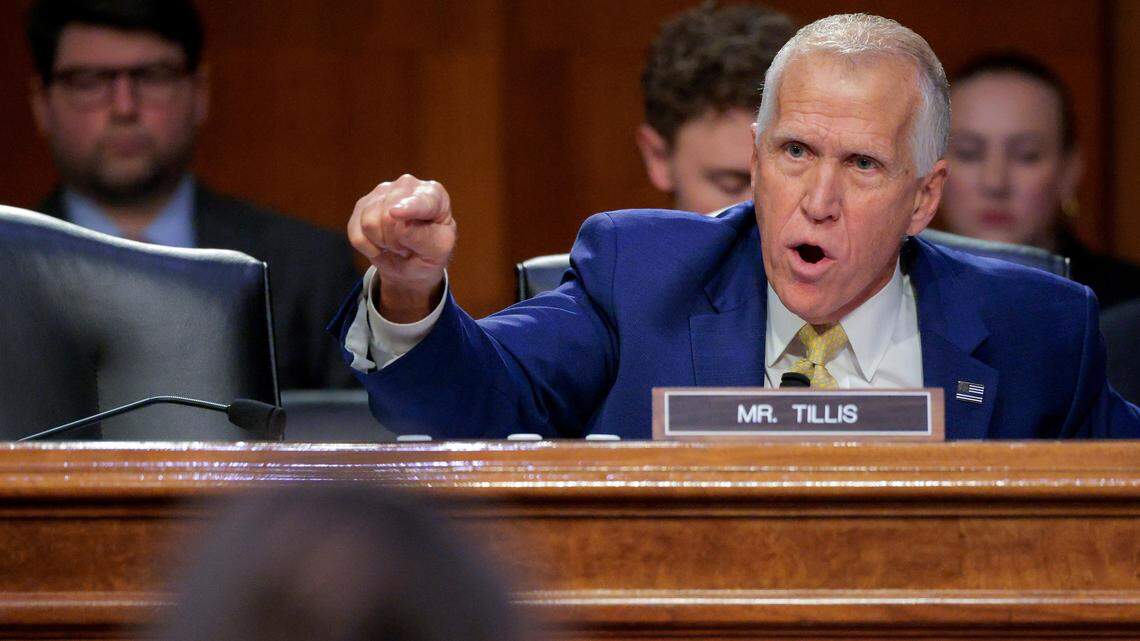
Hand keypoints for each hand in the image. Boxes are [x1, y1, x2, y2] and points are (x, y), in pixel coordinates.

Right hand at [347, 174, 455, 321]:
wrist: (412, 261)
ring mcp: (382, 191)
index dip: (409, 207)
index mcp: (434, 194)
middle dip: (396, 242)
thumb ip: (425, 238)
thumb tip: (401, 226)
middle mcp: (407, 185)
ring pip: (369, 223)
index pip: (421, 201)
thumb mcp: (438, 251)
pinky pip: (356, 233)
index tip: (395, 213)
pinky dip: (367, 246)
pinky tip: (381, 243)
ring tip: (396, 243)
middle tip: (408, 247)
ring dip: (382, 243)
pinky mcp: (362, 204)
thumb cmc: (431, 252)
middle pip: (388, 216)